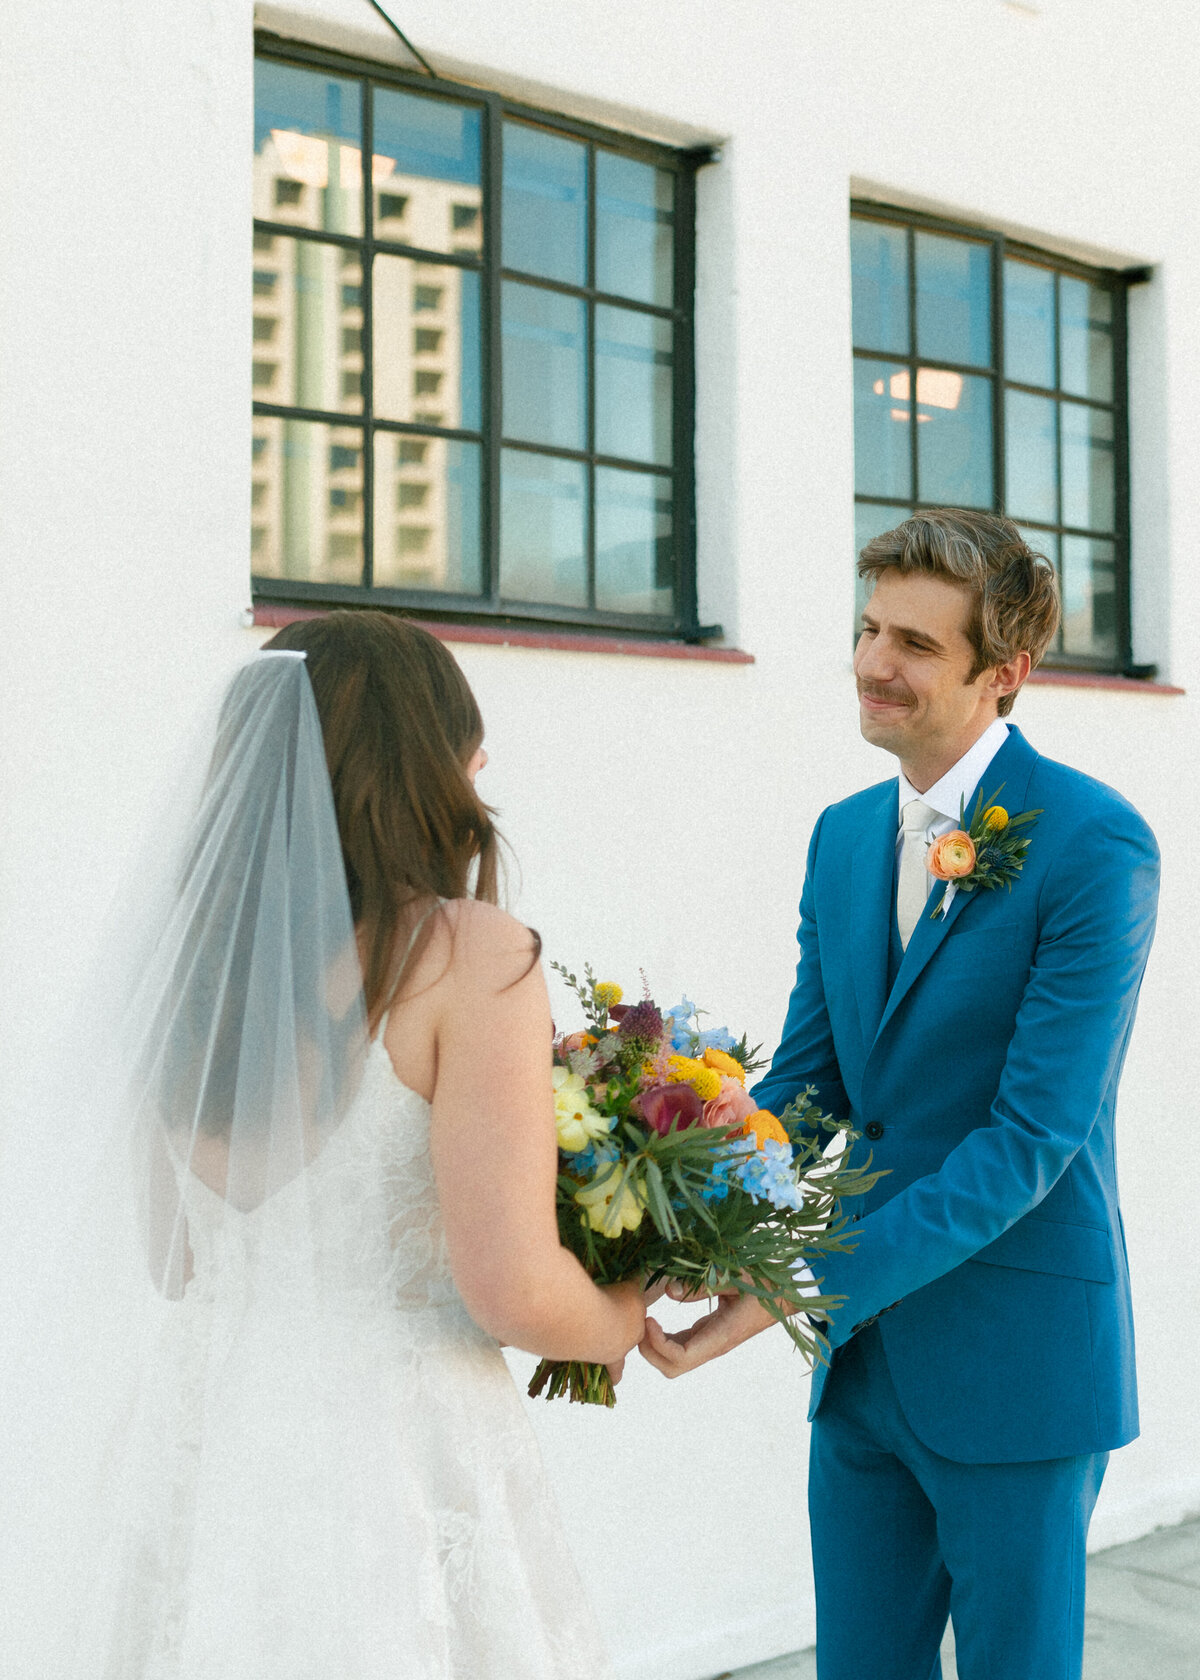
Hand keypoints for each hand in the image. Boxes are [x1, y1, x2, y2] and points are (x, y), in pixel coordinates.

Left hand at [638, 1285, 777, 1377]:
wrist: (785, 1296)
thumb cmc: (764, 1284)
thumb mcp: (737, 1277)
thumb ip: (705, 1284)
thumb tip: (669, 1290)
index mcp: (721, 1336)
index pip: (681, 1358)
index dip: (658, 1344)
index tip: (648, 1319)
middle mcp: (713, 1346)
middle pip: (672, 1368)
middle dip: (650, 1351)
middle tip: (640, 1322)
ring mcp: (711, 1344)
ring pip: (675, 1361)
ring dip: (654, 1347)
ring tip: (644, 1319)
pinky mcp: (709, 1336)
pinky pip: (680, 1346)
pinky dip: (663, 1339)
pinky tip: (656, 1321)